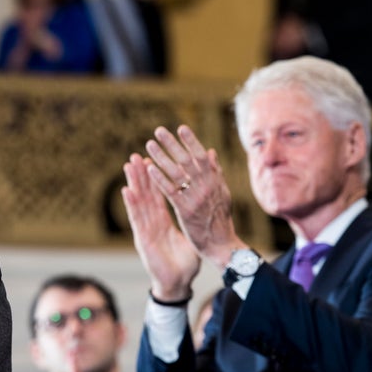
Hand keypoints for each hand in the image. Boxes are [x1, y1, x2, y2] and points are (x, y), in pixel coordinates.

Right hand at [122, 153, 199, 300]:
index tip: (151, 160)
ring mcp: (146, 230)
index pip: (159, 196)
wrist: (178, 284)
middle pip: (146, 195)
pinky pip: (137, 219)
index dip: (155, 179)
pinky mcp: (142, 239)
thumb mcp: (191, 238)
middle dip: (141, 176)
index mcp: (164, 222)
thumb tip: (201, 209)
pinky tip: (127, 190)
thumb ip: (192, 221)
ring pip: (138, 202)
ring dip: (133, 183)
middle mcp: (152, 223)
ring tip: (128, 165)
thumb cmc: (184, 264)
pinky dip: (131, 204)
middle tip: (136, 156)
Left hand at [143, 125, 244, 266]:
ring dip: (161, 157)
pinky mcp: (185, 211)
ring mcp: (195, 198)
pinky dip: (160, 179)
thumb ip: (216, 172)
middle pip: (187, 161)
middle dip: (172, 144)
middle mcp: (206, 187)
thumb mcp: (223, 193)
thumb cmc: (221, 218)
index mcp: (215, 181)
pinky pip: (171, 192)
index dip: (191, 142)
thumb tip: (210, 151)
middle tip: (158, 131)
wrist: (222, 244)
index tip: (180, 128)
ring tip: (149, 145)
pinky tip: (149, 169)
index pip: (202, 157)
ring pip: (176, 174)